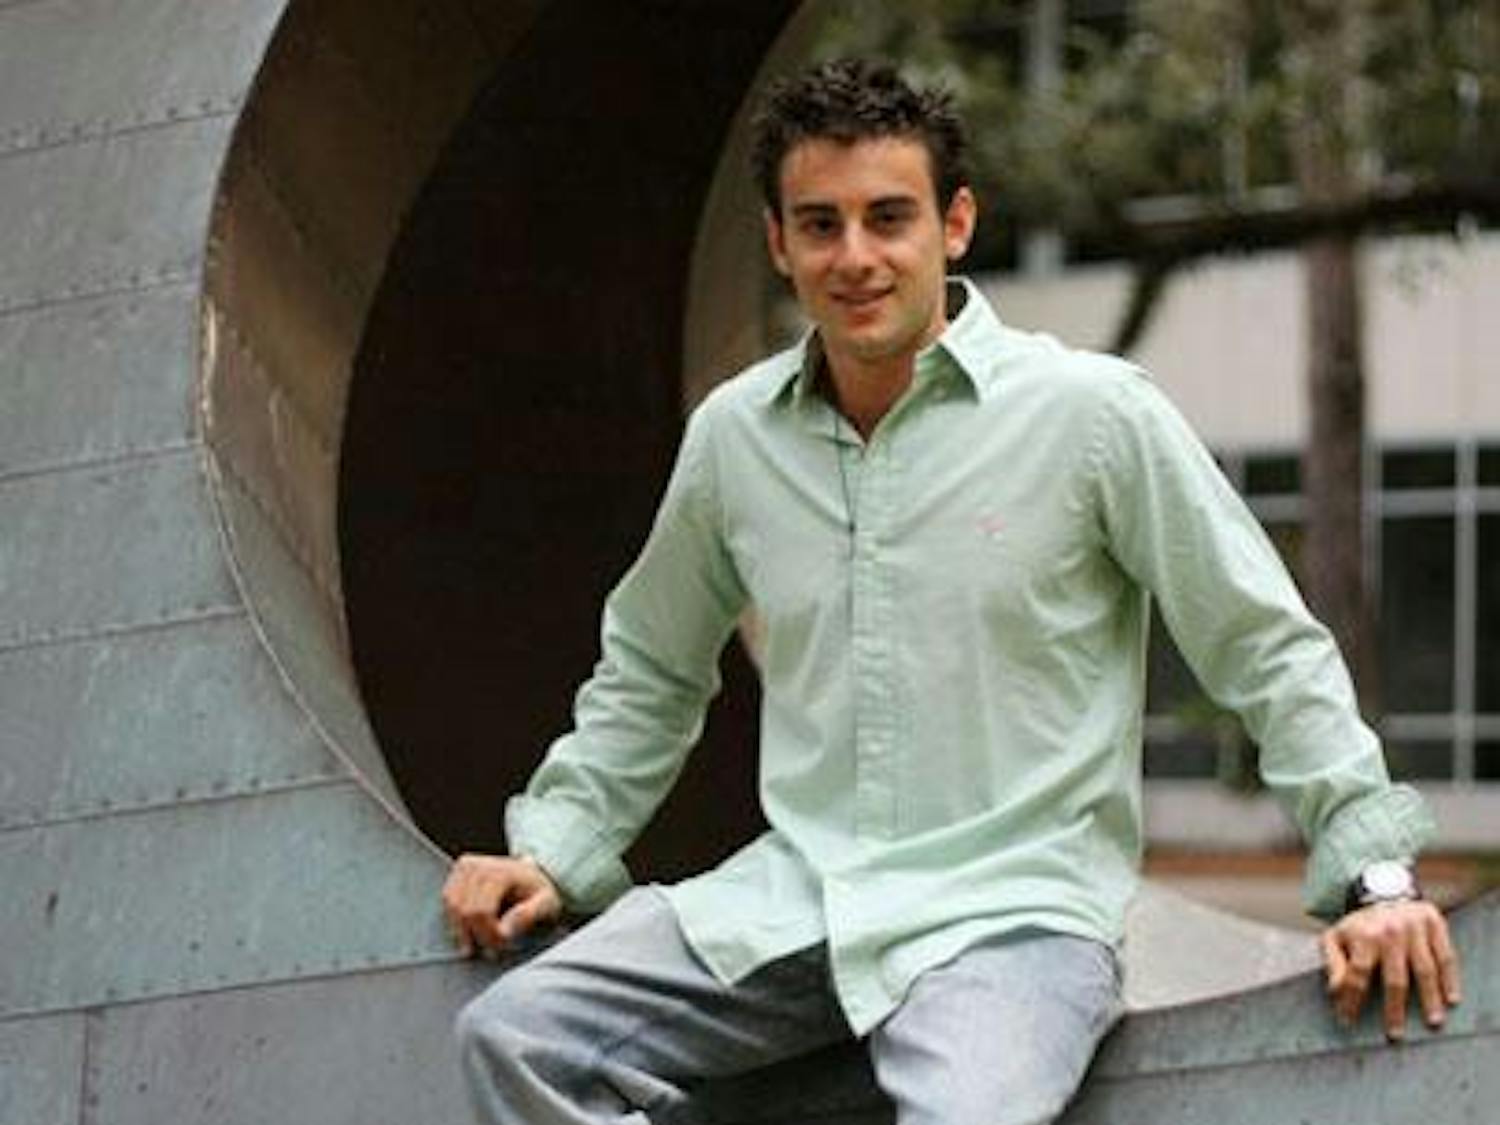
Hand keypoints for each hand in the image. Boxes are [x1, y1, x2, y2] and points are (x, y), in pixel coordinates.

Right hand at [442, 853, 561, 956]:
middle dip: (477, 936)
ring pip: (452, 908)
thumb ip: (529, 916)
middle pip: (465, 911)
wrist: (531, 873)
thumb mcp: (547, 904)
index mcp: (501, 872)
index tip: (501, 948)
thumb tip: (505, 931)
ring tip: (481, 943)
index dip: (488, 935)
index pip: (482, 911)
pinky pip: (448, 902)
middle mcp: (479, 865)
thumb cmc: (538, 891)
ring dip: (464, 931)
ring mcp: (465, 866)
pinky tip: (471, 930)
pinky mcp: (457, 870)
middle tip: (492, 951)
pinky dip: (457, 920)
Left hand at [1321, 899, 1461, 1040]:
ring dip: (1429, 998)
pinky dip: (1449, 978)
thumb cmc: (1359, 924)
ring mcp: (1414, 928)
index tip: (1349, 1022)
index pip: (1357, 975)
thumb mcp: (1335, 936)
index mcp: (1362, 936)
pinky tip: (1450, 998)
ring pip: (1424, 969)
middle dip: (1394, 1009)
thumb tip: (1334, 991)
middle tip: (1395, 1034)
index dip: (1352, 1000)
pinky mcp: (1434, 924)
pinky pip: (1446, 956)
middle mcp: (1389, 932)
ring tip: (1432, 1021)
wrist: (1383, 890)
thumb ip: (1333, 963)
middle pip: (1394, 978)